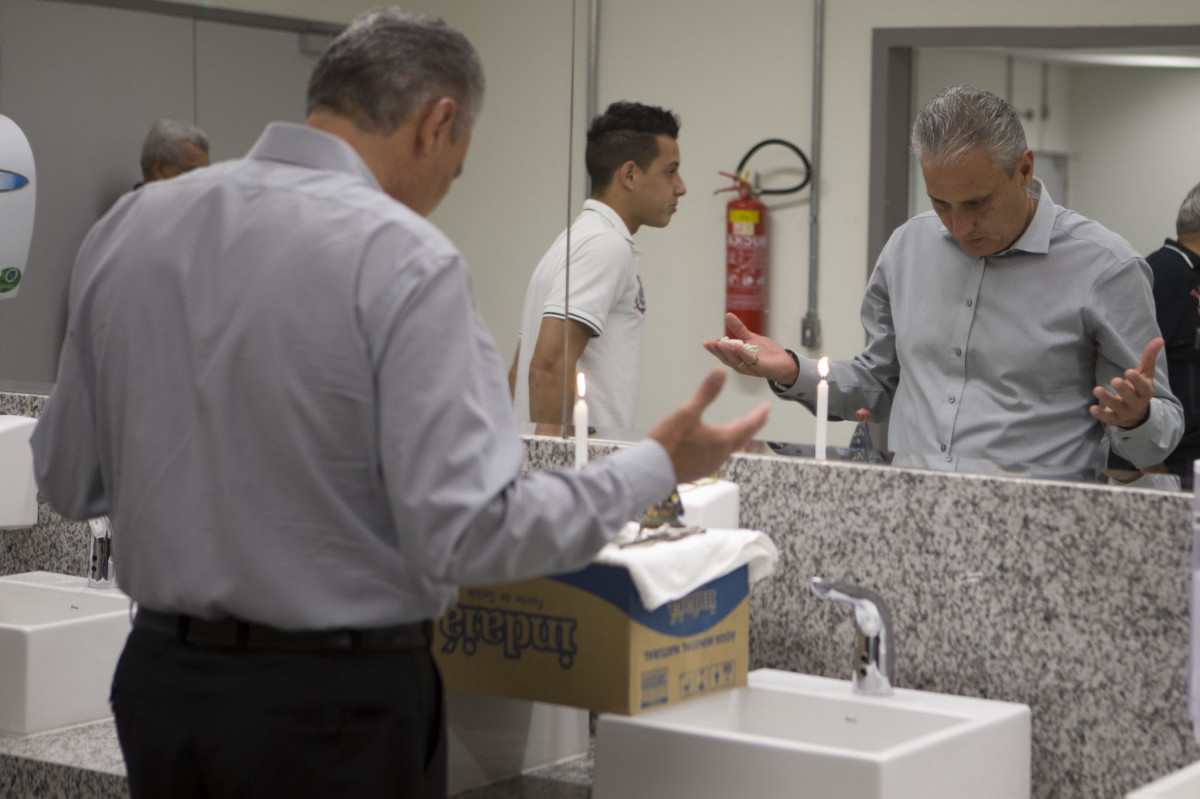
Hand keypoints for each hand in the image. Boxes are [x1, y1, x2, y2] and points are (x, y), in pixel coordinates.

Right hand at [648, 369, 769, 483]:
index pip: (748, 425)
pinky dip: (722, 446)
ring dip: (737, 437)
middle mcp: (721, 455)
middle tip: (760, 418)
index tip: (767, 408)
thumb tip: (721, 372)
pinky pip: (717, 456)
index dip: (759, 415)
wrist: (652, 471)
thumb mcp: (687, 412)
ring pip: (730, 448)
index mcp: (722, 440)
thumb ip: (706, 392)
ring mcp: (711, 465)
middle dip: (752, 426)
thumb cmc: (668, 442)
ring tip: (739, 429)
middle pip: (742, 438)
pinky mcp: (700, 471)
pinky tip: (714, 445)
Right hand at [702, 313, 798, 385]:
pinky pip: (751, 360)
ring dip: (729, 352)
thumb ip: (738, 329)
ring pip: (737, 360)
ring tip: (721, 343)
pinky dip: (743, 353)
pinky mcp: (762, 368)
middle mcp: (742, 366)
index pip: (723, 355)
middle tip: (711, 342)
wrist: (785, 362)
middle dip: (718, 351)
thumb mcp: (750, 338)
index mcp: (737, 359)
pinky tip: (738, 345)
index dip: (714, 350)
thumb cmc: (767, 354)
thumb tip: (728, 315)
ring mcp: (751, 368)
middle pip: (727, 359)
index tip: (706, 342)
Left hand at [1089, 337, 1161, 429]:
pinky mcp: (1115, 419)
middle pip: (1130, 397)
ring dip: (1107, 399)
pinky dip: (1101, 414)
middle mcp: (1136, 403)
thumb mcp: (1145, 374)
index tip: (1129, 371)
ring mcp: (1125, 412)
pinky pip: (1108, 419)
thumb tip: (1159, 339)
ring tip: (1096, 389)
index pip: (1143, 387)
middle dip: (1123, 389)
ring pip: (1116, 406)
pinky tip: (1092, 408)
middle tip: (1115, 380)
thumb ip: (1149, 358)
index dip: (1137, 380)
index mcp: (1145, 391)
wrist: (1138, 414)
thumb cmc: (1139, 388)